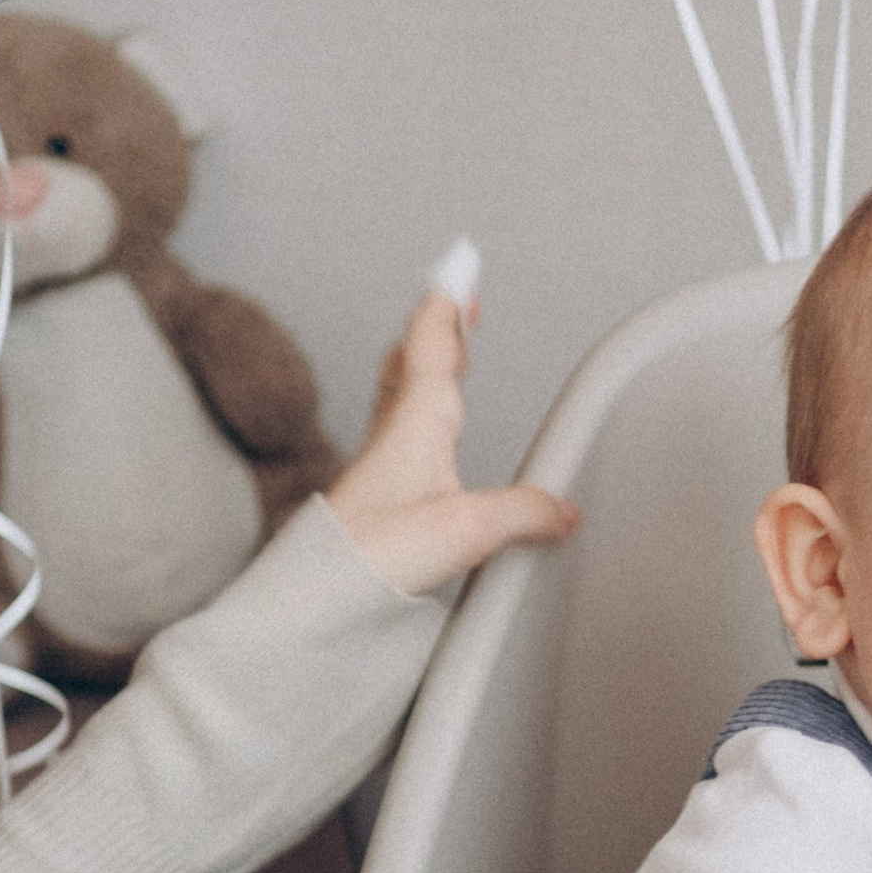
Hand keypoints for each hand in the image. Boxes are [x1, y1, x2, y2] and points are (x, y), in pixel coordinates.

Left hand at [326, 288, 579, 597]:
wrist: (310, 605)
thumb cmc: (369, 560)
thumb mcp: (465, 529)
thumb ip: (521, 512)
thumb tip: (561, 508)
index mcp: (414, 425)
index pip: (431, 346)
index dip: (447, 305)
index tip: (459, 268)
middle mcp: (393, 438)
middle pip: (411, 362)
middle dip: (437, 326)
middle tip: (455, 300)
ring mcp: (381, 469)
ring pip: (402, 396)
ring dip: (424, 364)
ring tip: (443, 350)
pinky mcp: (376, 501)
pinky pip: (401, 435)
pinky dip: (418, 412)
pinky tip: (427, 437)